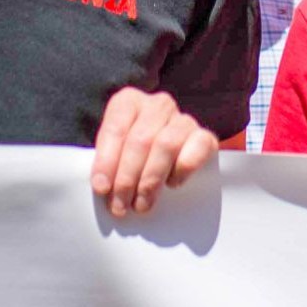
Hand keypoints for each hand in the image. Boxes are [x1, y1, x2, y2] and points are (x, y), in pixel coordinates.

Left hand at [90, 87, 217, 216]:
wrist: (158, 159)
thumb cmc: (129, 159)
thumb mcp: (112, 155)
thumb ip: (106, 165)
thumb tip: (103, 187)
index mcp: (128, 101)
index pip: (116, 128)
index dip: (107, 160)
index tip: (101, 188)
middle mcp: (157, 104)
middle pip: (141, 140)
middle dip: (127, 177)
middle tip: (120, 205)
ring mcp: (182, 119)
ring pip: (167, 144)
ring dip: (151, 179)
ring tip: (142, 203)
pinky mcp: (204, 137)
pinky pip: (199, 146)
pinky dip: (184, 167)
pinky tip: (172, 184)